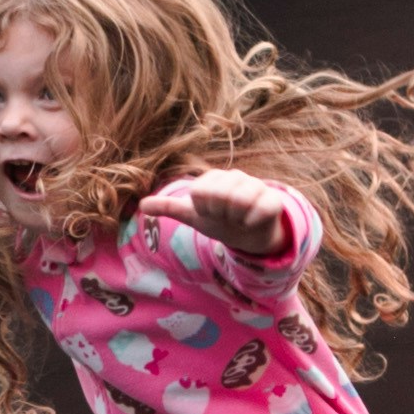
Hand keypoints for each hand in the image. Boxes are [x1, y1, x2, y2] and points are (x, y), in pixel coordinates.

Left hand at [160, 171, 289, 258]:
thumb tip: (142, 206)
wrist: (248, 236)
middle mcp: (235, 177)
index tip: (210, 212)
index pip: (199, 192)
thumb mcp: (193, 216)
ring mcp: (255, 186)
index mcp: (214, 178)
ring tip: (238, 219)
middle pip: (219, 196)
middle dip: (220, 214)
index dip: (203, 208)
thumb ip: (169, 208)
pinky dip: (251, 221)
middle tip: (226, 217)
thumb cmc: (220, 221)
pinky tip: (251, 222)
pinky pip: (260, 209)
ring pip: (239, 201)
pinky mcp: (272, 200)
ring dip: (235, 218)